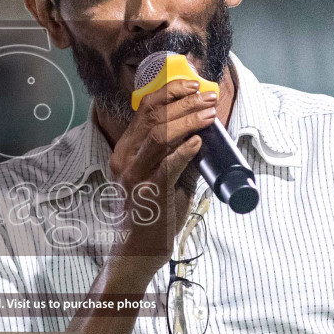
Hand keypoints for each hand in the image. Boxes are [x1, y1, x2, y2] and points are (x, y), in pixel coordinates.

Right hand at [107, 78, 216, 278]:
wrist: (139, 248)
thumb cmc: (153, 211)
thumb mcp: (159, 174)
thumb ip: (174, 153)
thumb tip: (203, 129)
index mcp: (125, 149)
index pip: (144, 108)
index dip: (169, 90)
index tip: (192, 84)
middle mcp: (125, 159)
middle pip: (154, 116)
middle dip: (184, 101)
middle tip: (207, 97)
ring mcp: (135, 176)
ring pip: (160, 135)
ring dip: (188, 120)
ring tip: (208, 114)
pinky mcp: (149, 193)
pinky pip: (167, 165)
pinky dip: (185, 150)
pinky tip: (199, 141)